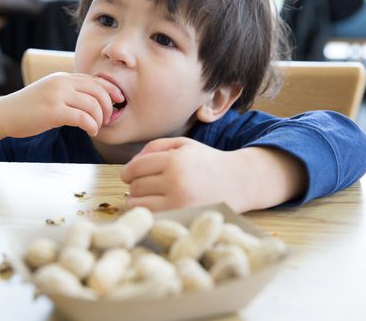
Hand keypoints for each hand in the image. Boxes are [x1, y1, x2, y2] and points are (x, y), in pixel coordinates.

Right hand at [0, 72, 123, 138]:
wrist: (2, 114)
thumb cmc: (28, 109)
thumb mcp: (50, 93)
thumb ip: (69, 93)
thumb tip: (93, 101)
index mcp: (63, 77)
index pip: (95, 80)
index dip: (111, 91)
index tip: (119, 101)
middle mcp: (61, 82)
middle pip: (98, 91)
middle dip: (109, 106)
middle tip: (107, 119)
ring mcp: (57, 95)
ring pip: (93, 105)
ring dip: (100, 119)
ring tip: (96, 128)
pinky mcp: (53, 111)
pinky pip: (83, 117)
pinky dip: (92, 126)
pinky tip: (90, 131)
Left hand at [120, 137, 244, 210]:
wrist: (238, 182)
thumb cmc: (206, 162)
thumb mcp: (183, 145)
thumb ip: (154, 147)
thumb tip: (130, 165)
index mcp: (175, 160)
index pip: (135, 168)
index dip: (127, 172)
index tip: (128, 175)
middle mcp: (176, 182)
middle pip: (135, 187)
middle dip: (136, 185)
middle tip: (147, 185)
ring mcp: (180, 204)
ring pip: (138, 205)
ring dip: (139, 201)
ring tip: (150, 197)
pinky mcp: (182, 220)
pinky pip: (151, 218)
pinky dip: (149, 214)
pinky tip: (157, 207)